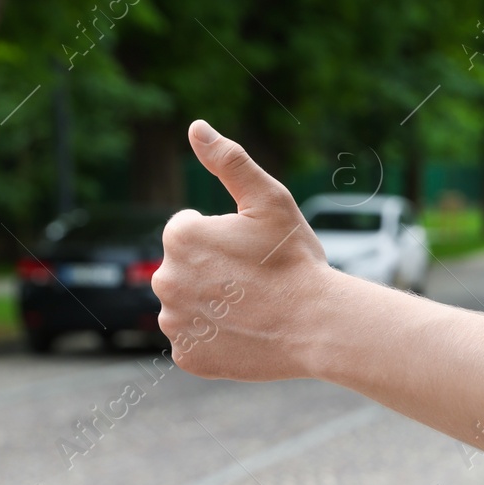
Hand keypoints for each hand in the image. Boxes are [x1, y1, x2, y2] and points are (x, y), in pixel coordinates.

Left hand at [153, 119, 332, 379]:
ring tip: (251, 309)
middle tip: (255, 282)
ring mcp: (174, 323)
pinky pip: (194, 343)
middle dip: (213, 272)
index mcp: (181, 236)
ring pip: (187, 307)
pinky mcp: (187, 357)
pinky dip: (213, 340)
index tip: (253, 253)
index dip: (225, 239)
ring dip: (211, 306)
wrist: (318, 324)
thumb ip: (229, 161)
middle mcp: (165, 279)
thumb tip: (196, 127)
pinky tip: (244, 335)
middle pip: (185, 270)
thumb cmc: (295, 260)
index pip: (189, 231)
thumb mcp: (270, 200)